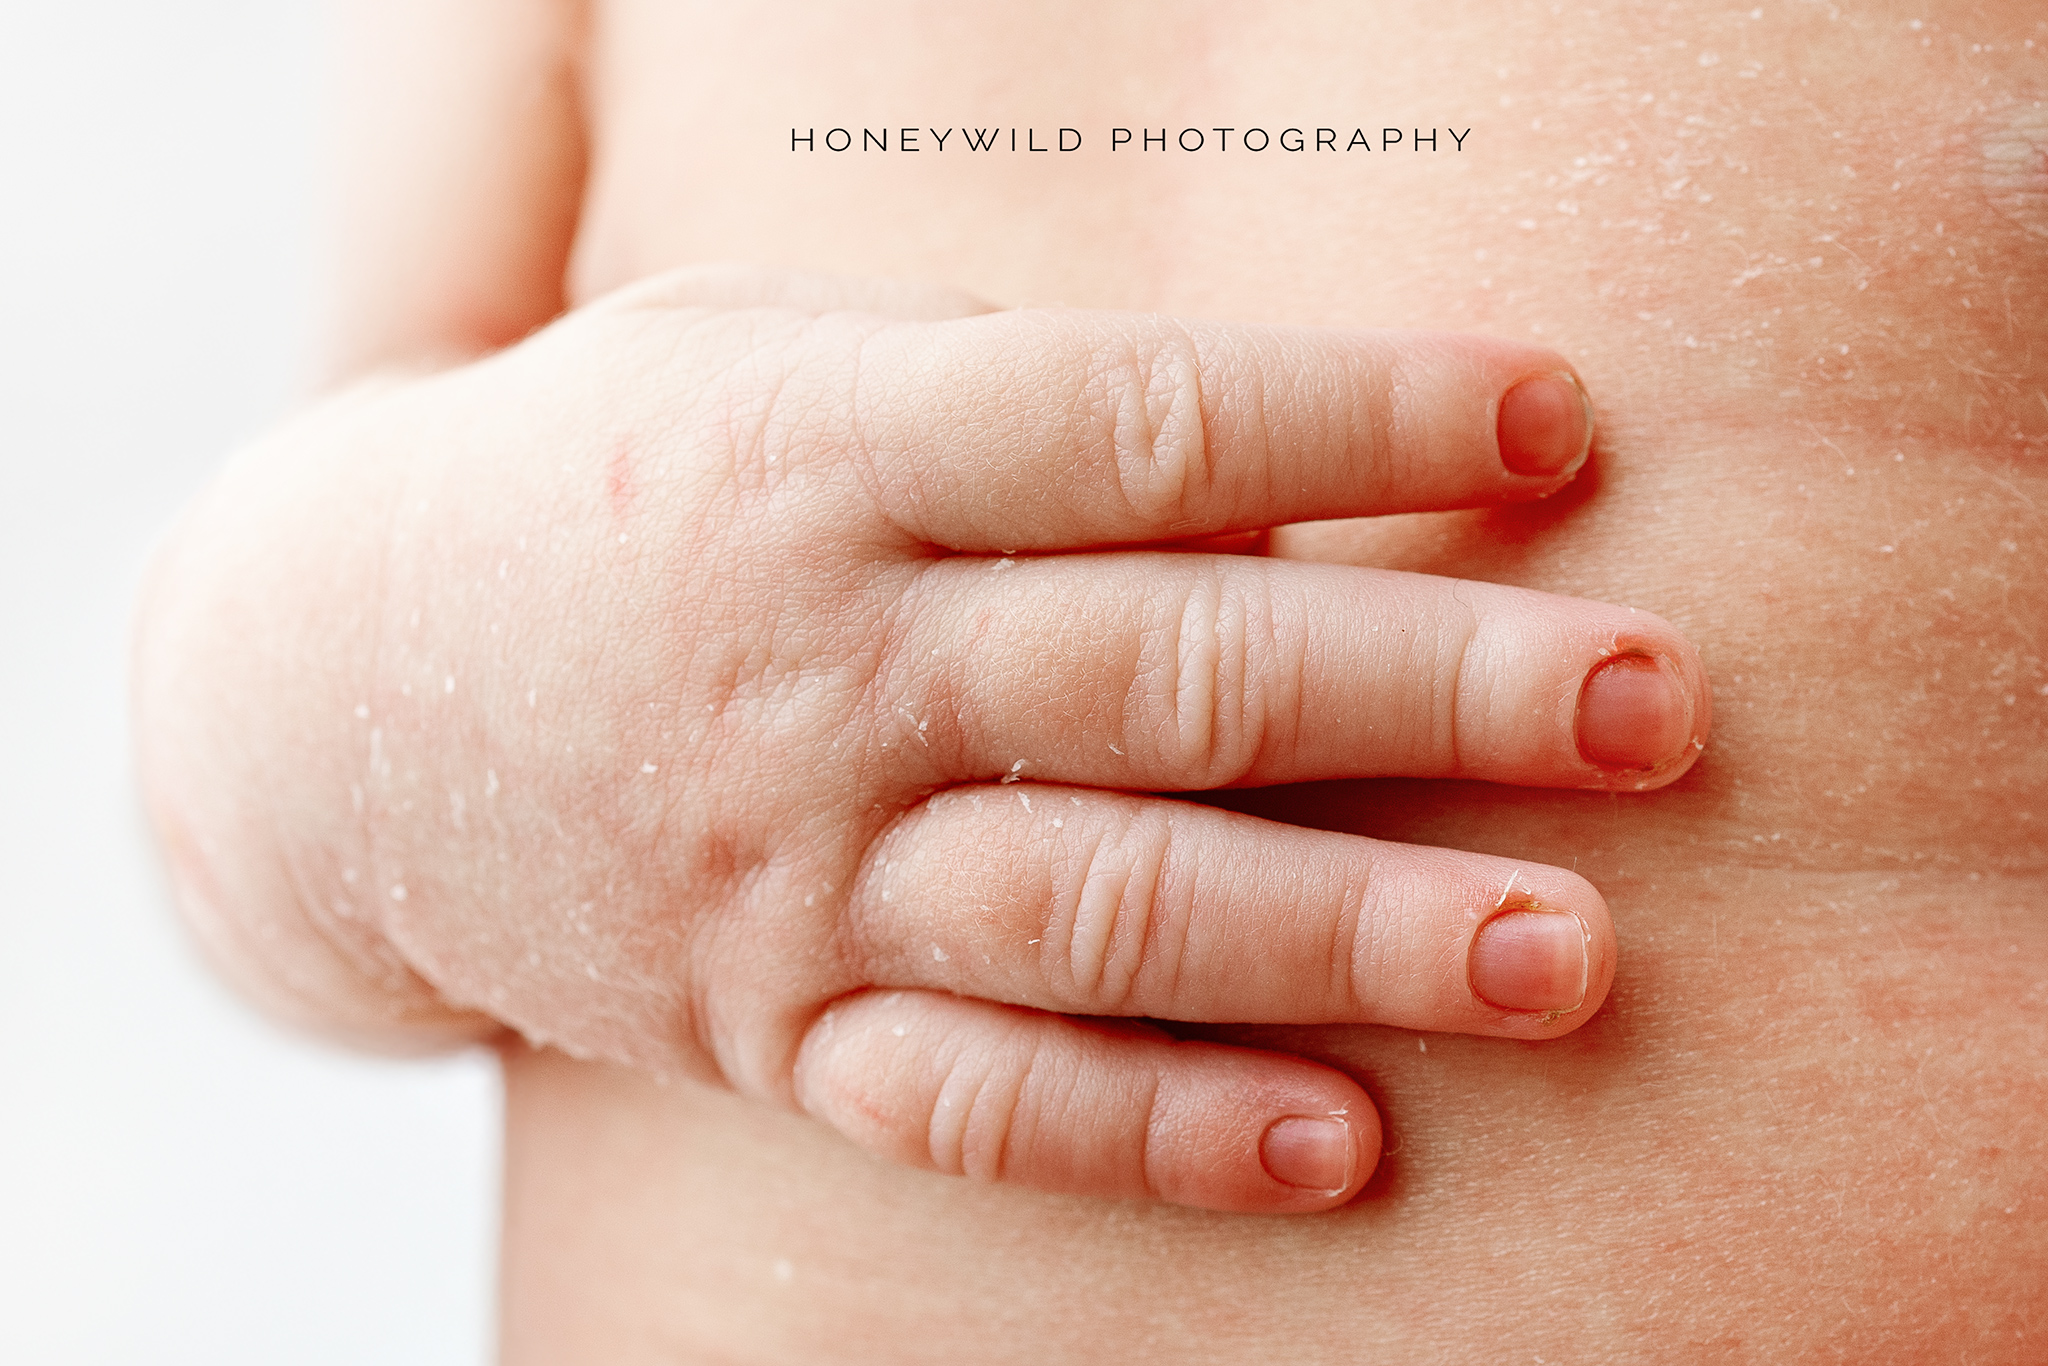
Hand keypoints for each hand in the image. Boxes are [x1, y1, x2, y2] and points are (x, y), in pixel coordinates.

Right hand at [136, 266, 1707, 1213]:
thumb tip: (1284, 478)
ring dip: (1347, 940)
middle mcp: (815, 668)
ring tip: (1571, 956)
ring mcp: (789, 870)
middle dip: (1424, 691)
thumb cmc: (624, 479)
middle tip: (1649, 704)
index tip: (1557, 420)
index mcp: (820, 452)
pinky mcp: (768, 1027)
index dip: (1357, 414)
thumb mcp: (775, 360)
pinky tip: (1343, 1144)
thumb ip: (1007, 407)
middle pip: (1159, 678)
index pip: (1130, 422)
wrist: (336, 692)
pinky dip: (1158, 1134)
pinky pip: (976, 1100)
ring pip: (1100, 913)